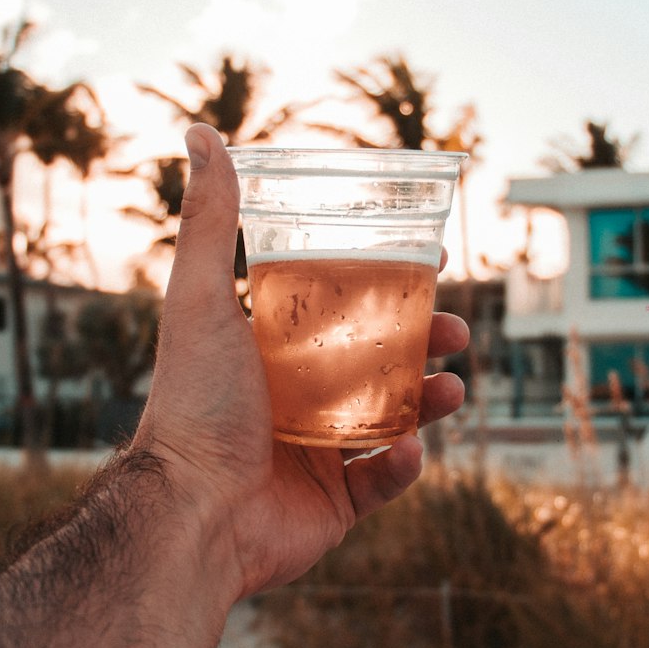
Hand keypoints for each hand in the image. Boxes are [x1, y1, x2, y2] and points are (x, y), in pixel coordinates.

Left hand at [134, 124, 468, 599]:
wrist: (194, 513)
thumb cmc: (195, 404)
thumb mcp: (202, 299)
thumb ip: (210, 221)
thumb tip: (201, 133)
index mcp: (266, 350)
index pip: (338, 306)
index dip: (386, 285)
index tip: (429, 264)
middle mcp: (292, 398)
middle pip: (376, 360)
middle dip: (423, 342)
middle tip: (454, 332)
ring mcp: (314, 452)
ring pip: (391, 417)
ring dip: (428, 400)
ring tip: (452, 388)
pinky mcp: (332, 504)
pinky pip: (382, 480)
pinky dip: (404, 465)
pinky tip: (412, 449)